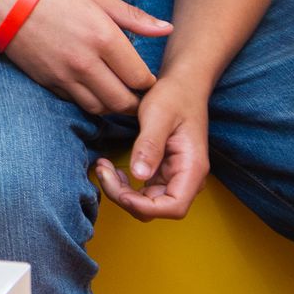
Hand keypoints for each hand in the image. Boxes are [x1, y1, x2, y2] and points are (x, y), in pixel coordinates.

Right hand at [0, 0, 171, 114]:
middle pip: (123, 101)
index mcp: (104, 38)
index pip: (140, 78)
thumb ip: (134, 18)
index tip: (147, 78)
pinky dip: (88, 101)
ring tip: (116, 94)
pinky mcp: (48, 81)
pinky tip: (92, 89)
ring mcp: (64, 75)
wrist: (3, 1)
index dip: (149, 82)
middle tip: (138, 95)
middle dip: (135, 102)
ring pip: (100, 108)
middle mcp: (86, 62)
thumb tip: (168, 29)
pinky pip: (76, 102)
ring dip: (112, 106)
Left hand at [95, 77, 210, 221]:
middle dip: (125, 197)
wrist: (182, 85)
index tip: (119, 191)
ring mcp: (174, 176)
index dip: (145, 206)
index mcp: (192, 168)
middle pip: (156, 208)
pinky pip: (142, 190)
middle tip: (101, 171)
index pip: (174, 206)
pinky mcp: (161, 171)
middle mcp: (186, 178)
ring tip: (102, 167)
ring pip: (146, 202)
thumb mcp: (158, 115)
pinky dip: (124, 184)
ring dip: (121, 191)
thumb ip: (150, 145)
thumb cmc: (173, 96)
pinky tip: (110, 167)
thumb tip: (138, 175)